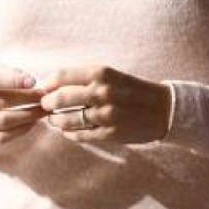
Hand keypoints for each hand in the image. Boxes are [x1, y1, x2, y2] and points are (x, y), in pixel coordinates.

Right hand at [0, 66, 46, 148]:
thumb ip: (9, 74)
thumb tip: (31, 82)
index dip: (13, 81)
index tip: (34, 81)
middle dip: (26, 99)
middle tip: (44, 97)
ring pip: (2, 122)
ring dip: (27, 116)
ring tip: (42, 110)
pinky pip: (2, 137)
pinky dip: (21, 130)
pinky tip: (33, 122)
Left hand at [38, 65, 171, 144]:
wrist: (164, 109)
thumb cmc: (132, 89)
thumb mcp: (111, 75)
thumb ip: (85, 78)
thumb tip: (53, 84)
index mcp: (101, 73)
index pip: (62, 75)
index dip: (48, 83)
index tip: (44, 88)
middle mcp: (102, 92)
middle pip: (61, 98)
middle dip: (48, 103)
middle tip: (45, 106)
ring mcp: (106, 115)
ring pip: (68, 120)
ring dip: (56, 121)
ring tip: (55, 120)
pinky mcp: (110, 134)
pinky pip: (81, 135)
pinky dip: (70, 134)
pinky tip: (68, 131)